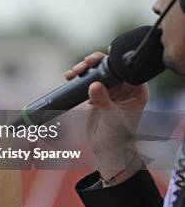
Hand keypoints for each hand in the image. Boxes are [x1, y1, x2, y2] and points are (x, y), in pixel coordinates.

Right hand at [65, 51, 148, 182]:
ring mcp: (109, 92)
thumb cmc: (118, 137)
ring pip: (97, 73)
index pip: (127, 70)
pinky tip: (71, 77)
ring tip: (74, 72)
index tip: (104, 56)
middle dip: (95, 63)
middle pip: (110, 68)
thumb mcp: (112, 117)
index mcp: (135, 91)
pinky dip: (78, 78)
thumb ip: (104, 101)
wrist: (107, 150)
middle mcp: (123, 89)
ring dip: (84, 70)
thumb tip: (94, 84)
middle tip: (84, 64)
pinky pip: (87, 82)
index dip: (116, 61)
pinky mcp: (96, 96)